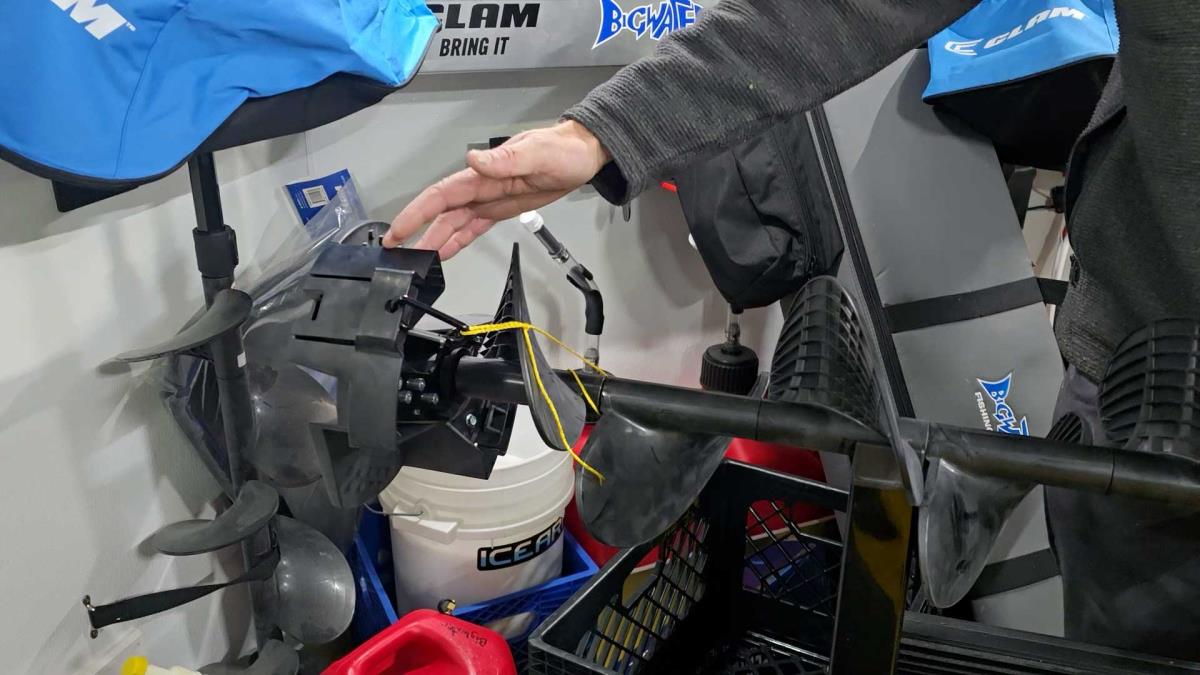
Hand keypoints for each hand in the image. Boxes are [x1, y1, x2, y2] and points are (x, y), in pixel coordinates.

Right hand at [384, 120, 609, 258]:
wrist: (582, 154)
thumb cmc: (562, 149)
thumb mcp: (536, 152)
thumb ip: (504, 158)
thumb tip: (473, 159)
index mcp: (484, 174)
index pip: (441, 194)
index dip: (417, 213)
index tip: (398, 231)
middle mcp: (481, 187)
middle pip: (441, 211)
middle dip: (416, 230)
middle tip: (396, 252)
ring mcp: (489, 199)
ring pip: (454, 222)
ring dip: (435, 239)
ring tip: (417, 261)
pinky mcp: (501, 209)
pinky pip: (474, 227)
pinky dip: (458, 240)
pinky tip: (445, 252)